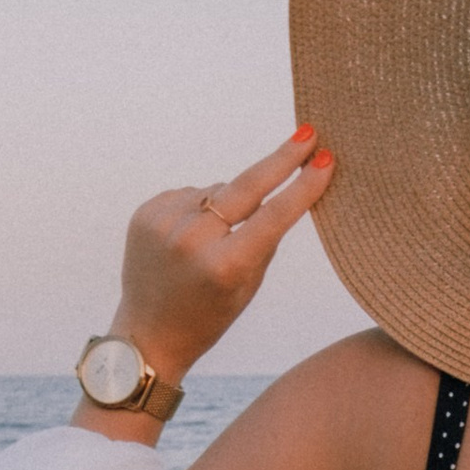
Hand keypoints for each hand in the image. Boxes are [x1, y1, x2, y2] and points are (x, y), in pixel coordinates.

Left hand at [109, 127, 336, 381]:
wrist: (147, 334)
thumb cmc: (208, 316)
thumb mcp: (247, 288)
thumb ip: (264, 240)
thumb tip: (279, 189)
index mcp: (224, 266)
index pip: (274, 217)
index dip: (302, 187)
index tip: (324, 161)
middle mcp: (191, 240)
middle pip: (245, 186)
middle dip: (281, 159)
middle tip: (307, 134)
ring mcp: (164, 223)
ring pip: (216, 192)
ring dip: (226, 204)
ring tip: (213, 241)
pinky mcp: (146, 212)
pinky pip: (189, 195)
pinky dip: (198, 209)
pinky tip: (190, 237)